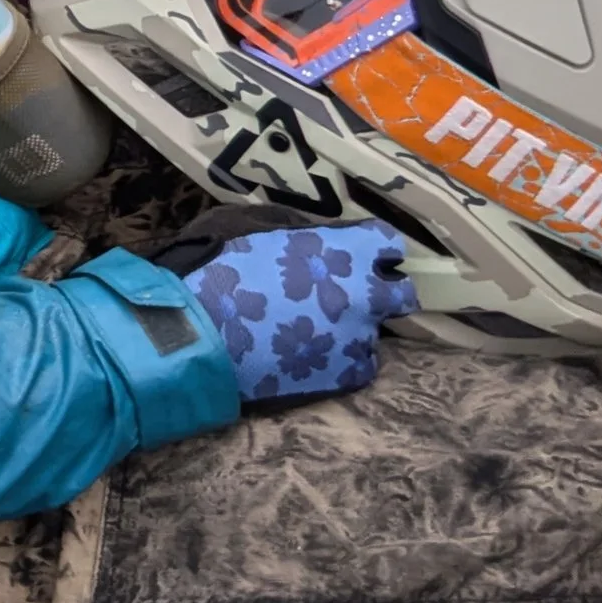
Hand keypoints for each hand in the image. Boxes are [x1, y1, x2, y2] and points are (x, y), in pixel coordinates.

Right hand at [155, 217, 413, 400]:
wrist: (199, 333)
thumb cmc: (220, 270)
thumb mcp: (255, 225)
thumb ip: (299, 229)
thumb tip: (317, 235)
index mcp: (347, 252)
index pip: (388, 243)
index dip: (373, 247)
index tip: (358, 253)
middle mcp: (364, 295)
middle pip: (402, 294)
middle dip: (383, 291)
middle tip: (351, 294)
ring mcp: (358, 339)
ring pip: (376, 333)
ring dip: (354, 328)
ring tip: (316, 330)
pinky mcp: (344, 376)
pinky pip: (361, 366)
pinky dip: (342, 360)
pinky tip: (312, 355)